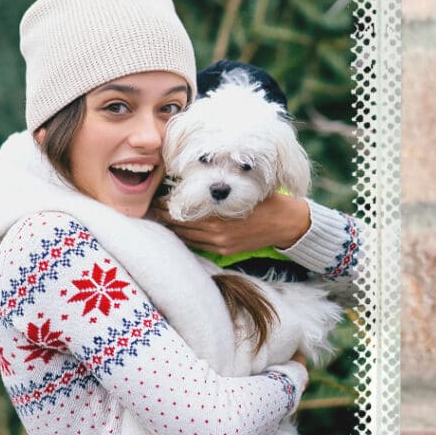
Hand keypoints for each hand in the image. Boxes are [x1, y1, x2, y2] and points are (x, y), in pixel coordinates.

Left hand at [149, 192, 310, 256]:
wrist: (285, 223)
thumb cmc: (263, 200)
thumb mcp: (241, 189)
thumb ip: (216, 192)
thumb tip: (194, 184)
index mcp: (218, 216)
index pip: (182, 213)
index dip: (165, 207)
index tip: (156, 200)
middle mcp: (216, 233)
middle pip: (180, 227)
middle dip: (164, 218)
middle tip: (151, 210)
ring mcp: (220, 244)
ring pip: (186, 238)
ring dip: (173, 229)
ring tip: (160, 219)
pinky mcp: (225, 250)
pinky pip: (198, 245)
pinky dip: (186, 237)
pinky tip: (179, 230)